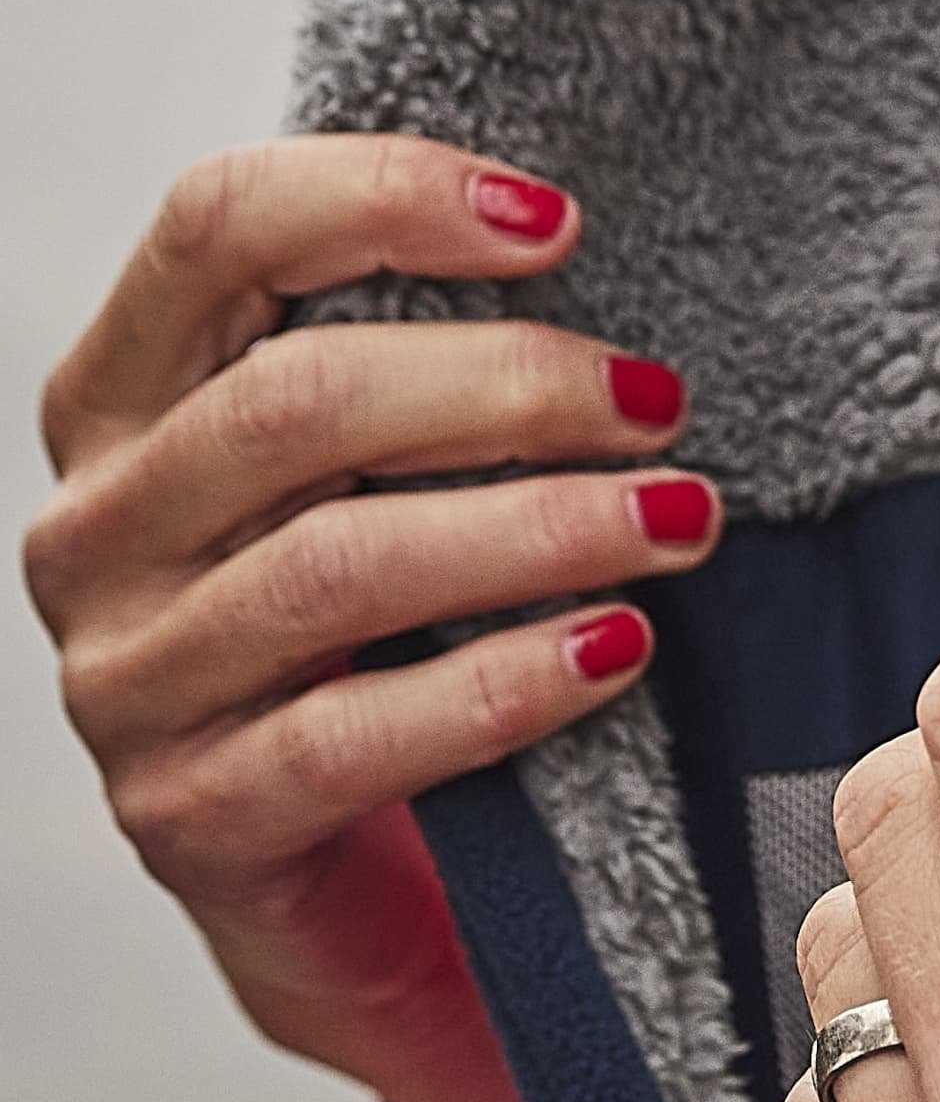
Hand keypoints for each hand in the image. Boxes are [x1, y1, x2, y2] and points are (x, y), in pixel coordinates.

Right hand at [26, 136, 717, 1101]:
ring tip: (681, 520)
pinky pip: (349, 735)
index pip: (215, 230)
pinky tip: (616, 652)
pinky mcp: (193, 818)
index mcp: (121, 402)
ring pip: (335, 567)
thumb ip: (424, 385)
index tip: (560, 222)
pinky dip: (500, 686)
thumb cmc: (385, 653)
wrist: (345, 902)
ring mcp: (127, 680)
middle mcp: (96, 529)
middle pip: (293, 404)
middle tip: (662, 404)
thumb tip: (591, 260)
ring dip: (534, 531)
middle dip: (504, 390)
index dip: (385, 199)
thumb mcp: (380, 492)